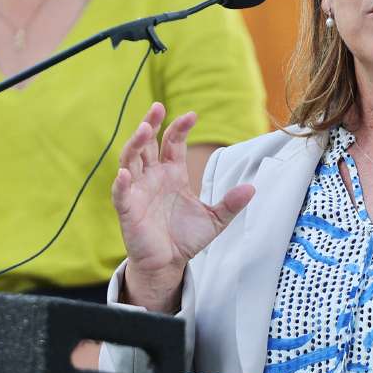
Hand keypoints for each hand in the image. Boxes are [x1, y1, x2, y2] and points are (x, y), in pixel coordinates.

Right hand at [112, 102, 254, 310]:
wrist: (169, 264)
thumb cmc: (186, 238)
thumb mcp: (215, 219)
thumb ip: (231, 203)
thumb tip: (252, 188)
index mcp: (172, 173)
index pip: (172, 142)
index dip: (179, 127)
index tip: (191, 115)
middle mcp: (152, 176)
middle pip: (147, 143)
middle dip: (150, 124)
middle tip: (157, 107)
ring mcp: (137, 191)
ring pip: (130, 160)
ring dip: (134, 144)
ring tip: (143, 129)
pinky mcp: (127, 210)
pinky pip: (120, 193)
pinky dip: (121, 183)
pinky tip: (124, 174)